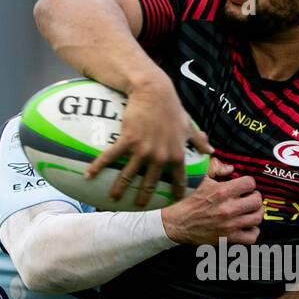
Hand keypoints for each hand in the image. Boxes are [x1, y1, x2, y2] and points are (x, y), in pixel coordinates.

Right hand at [89, 72, 214, 207]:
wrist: (154, 91)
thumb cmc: (172, 107)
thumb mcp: (188, 125)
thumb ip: (199, 141)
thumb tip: (211, 150)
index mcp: (177, 155)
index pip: (179, 180)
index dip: (177, 193)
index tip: (174, 202)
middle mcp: (160, 157)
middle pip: (149, 185)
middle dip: (142, 198)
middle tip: (137, 207)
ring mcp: (143, 151)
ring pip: (128, 176)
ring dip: (119, 189)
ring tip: (113, 198)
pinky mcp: (127, 141)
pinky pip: (110, 158)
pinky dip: (98, 167)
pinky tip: (88, 176)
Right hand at [160, 157, 261, 245]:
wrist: (177, 224)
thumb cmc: (188, 202)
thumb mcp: (199, 180)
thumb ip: (215, 170)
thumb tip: (230, 168)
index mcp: (221, 191)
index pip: (250, 183)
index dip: (249, 183)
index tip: (245, 187)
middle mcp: (227, 208)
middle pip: (257, 200)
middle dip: (255, 197)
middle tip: (250, 198)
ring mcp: (229, 225)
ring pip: (257, 218)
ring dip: (256, 213)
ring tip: (251, 211)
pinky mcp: (228, 239)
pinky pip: (251, 237)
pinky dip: (253, 231)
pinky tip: (248, 226)